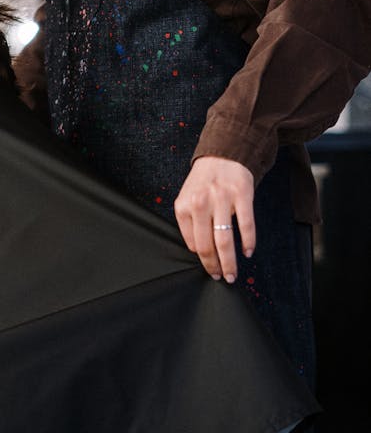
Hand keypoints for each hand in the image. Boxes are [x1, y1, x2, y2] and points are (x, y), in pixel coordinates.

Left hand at [173, 156, 255, 282]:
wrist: (223, 154)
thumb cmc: (204, 181)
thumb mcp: (187, 198)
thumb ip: (190, 222)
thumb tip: (198, 252)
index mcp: (184, 205)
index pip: (191, 242)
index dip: (201, 259)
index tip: (210, 269)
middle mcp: (200, 203)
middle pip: (206, 245)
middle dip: (214, 267)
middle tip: (222, 278)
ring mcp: (221, 199)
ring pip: (224, 240)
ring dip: (230, 261)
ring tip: (233, 274)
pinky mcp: (241, 194)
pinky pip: (245, 225)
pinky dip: (248, 242)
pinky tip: (248, 252)